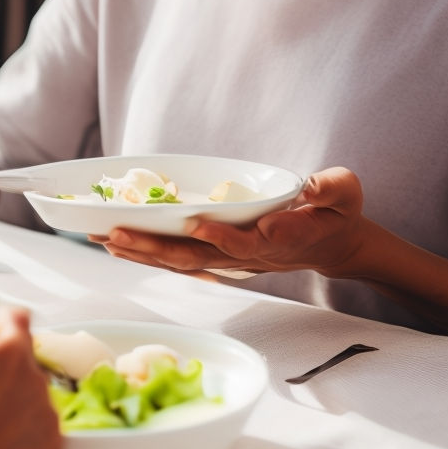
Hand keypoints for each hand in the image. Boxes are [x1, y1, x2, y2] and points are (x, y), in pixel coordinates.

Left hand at [91, 167, 367, 278]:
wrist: (331, 242)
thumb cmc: (337, 213)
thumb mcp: (344, 193)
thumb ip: (330, 189)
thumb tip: (313, 188)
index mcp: (277, 240)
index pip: (245, 242)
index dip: (220, 235)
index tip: (195, 221)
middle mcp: (247, 255)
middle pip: (195, 256)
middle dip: (153, 247)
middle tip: (114, 234)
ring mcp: (229, 259)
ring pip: (179, 260)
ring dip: (141, 252)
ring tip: (103, 239)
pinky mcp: (218, 256)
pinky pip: (177, 258)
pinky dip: (148, 252)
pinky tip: (118, 244)